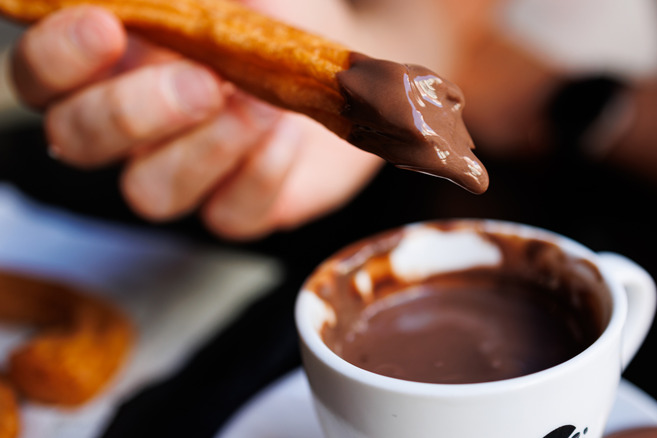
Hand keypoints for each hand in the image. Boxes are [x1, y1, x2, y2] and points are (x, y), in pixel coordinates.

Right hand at [10, 1, 395, 239]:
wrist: (335, 65)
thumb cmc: (267, 15)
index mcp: (109, 67)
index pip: (41, 76)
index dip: (57, 58)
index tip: (106, 27)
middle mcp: (132, 129)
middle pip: (78, 142)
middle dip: (132, 113)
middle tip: (203, 83)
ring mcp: (183, 174)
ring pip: (150, 193)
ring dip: (207, 147)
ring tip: (263, 106)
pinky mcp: (236, 208)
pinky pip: (228, 215)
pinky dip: (262, 174)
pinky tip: (289, 135)